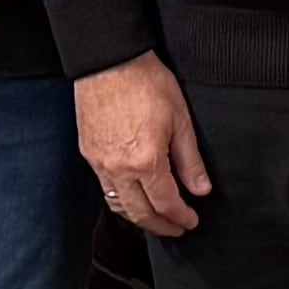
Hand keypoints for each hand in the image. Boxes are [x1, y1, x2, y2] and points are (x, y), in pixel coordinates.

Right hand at [79, 55, 212, 234]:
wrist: (109, 60)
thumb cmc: (145, 81)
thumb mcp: (180, 118)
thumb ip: (190, 159)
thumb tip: (200, 189)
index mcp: (145, 161)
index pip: (165, 203)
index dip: (180, 217)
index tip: (190, 221)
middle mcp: (119, 168)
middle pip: (140, 213)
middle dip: (160, 226)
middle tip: (175, 229)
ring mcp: (100, 163)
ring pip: (119, 205)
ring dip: (139, 217)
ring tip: (155, 218)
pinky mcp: (88, 153)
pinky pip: (105, 188)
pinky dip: (121, 200)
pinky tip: (132, 197)